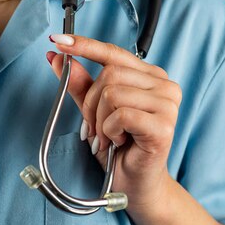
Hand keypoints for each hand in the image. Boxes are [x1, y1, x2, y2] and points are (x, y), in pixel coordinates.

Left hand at [47, 34, 181, 213]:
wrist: (133, 184)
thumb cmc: (117, 148)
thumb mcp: (94, 112)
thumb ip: (80, 84)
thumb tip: (57, 56)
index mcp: (148, 76)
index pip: (113, 53)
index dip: (84, 45)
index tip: (58, 40)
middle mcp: (163, 85)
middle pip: (109, 75)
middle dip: (90, 104)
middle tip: (93, 129)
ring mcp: (168, 104)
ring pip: (112, 93)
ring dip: (99, 121)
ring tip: (107, 138)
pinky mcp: (164, 124)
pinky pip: (120, 115)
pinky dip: (109, 131)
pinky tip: (117, 143)